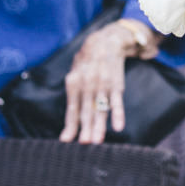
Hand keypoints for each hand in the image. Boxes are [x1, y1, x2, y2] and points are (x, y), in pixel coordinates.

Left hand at [61, 23, 138, 143]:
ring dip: (99, 126)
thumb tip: (71, 117)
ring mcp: (102, 85)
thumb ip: (73, 95)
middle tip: (83, 143)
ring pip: (100, 109)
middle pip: (86, 111)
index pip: (72, 108)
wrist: (105, 42)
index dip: (70, 125)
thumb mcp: (75, 74)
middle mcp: (87, 85)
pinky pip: (117, 101)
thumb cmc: (87, 62)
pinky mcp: (116, 84)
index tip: (66, 140)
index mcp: (74, 83)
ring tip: (97, 141)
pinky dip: (118, 114)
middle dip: (84, 128)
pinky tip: (118, 126)